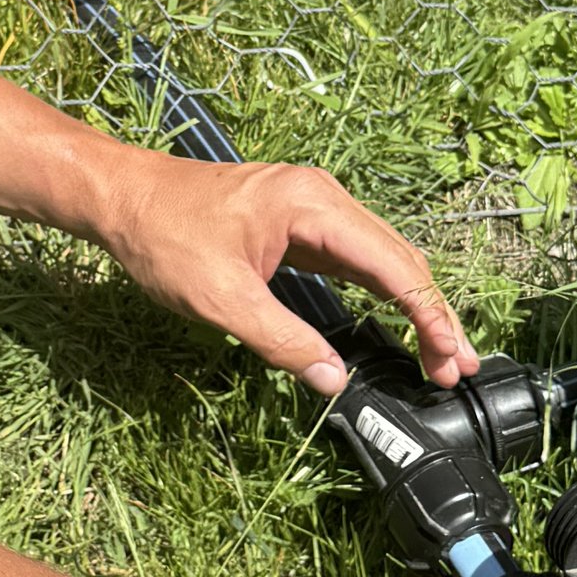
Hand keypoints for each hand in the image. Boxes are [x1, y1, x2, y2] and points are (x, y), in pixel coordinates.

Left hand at [88, 149, 475, 391]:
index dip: (429, 315)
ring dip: (411, 305)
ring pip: (380, 259)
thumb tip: (332, 379)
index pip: (393, 265)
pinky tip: (394, 322)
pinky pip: (354, 259)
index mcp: (313, 206)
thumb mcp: (220, 299)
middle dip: (432, 315)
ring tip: (437, 354)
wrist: (122, 196)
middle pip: (399, 259)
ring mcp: (312, 210)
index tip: (450, 358)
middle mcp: (323, 199)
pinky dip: (380, 293)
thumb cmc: (163, 236)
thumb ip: (281, 340)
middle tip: (455, 369)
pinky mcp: (297, 225)